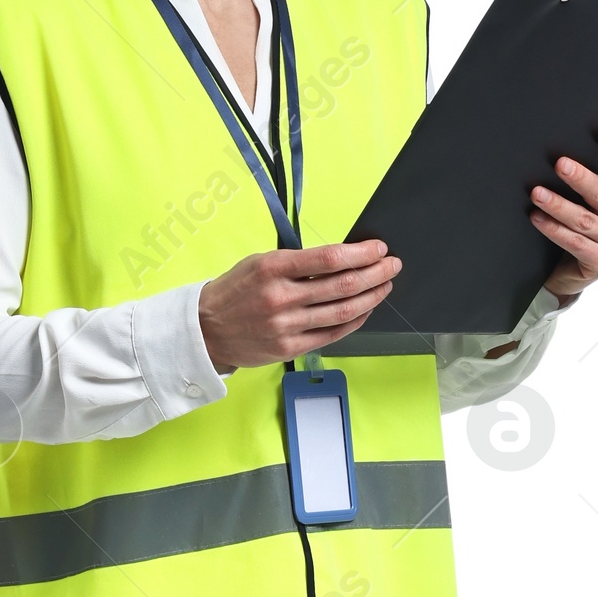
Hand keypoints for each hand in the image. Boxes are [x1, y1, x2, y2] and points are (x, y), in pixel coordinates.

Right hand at [198, 239, 402, 372]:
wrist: (205, 330)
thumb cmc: (234, 292)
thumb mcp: (259, 263)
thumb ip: (297, 262)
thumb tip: (341, 258)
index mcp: (273, 268)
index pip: (329, 259)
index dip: (361, 254)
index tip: (378, 249)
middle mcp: (281, 298)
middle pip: (343, 285)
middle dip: (375, 273)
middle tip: (392, 265)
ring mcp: (286, 326)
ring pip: (342, 311)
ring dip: (371, 297)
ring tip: (385, 286)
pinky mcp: (289, 348)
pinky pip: (332, 334)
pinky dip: (354, 320)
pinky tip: (366, 309)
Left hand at [531, 134, 597, 303]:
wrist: (571, 273)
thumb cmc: (578, 228)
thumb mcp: (586, 203)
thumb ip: (585, 183)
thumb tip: (558, 156)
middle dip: (581, 178)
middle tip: (560, 164)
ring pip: (585, 220)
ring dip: (559, 205)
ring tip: (537, 193)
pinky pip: (576, 243)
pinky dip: (554, 229)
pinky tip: (537, 218)